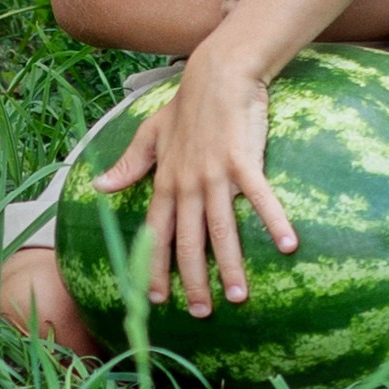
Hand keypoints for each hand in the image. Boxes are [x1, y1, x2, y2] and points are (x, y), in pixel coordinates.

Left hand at [93, 49, 296, 314]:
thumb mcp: (150, 134)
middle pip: (188, 240)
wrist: (216, 74)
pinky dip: (273, 220)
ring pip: (221, 228)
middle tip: (202, 313)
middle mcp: (186, 183)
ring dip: (230, 264)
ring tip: (238, 297)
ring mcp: (214, 173)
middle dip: (193, 279)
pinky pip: (259, 197)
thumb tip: (98, 186)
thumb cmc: (187, 106)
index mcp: (165, 181)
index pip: (156, 232)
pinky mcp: (243, 160)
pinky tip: (289, 245)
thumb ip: (129, 164)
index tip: (154, 298)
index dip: (154, 265)